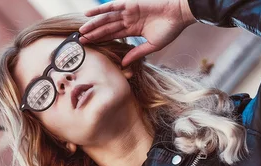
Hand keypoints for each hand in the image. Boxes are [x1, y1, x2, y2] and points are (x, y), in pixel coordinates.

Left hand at [79, 0, 196, 66]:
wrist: (180, 14)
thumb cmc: (170, 29)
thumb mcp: (152, 46)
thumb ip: (137, 53)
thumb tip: (123, 64)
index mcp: (134, 30)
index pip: (114, 36)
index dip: (101, 40)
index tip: (90, 46)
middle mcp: (129, 20)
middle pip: (107, 28)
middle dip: (94, 34)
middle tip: (81, 40)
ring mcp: (129, 11)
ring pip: (106, 19)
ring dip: (93, 24)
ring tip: (81, 30)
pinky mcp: (130, 3)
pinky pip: (111, 6)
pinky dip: (100, 10)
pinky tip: (88, 14)